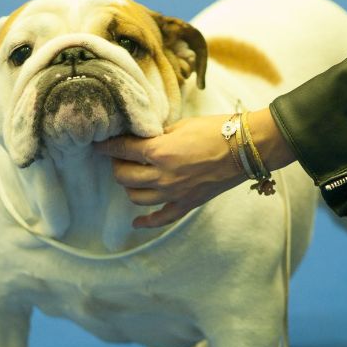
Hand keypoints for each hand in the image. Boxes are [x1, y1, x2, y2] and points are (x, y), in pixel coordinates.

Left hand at [95, 108, 295, 227]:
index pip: (121, 149)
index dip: (107, 146)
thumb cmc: (217, 129)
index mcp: (159, 151)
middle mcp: (162, 175)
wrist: (247, 147)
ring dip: (129, 186)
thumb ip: (159, 134)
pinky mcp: (186, 204)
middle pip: (123, 176)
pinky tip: (136, 222)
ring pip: (135, 197)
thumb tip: (144, 137)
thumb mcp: (182, 124)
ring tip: (132, 177)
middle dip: (117, 165)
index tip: (100, 144)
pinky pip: (160, 219)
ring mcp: (174, 193)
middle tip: (121, 157)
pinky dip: (145, 222)